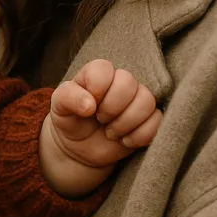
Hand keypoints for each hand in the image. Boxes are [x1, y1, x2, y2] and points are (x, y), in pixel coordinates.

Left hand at [41, 59, 162, 196]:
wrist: (80, 148)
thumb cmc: (70, 121)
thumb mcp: (59, 108)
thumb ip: (68, 98)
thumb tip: (89, 105)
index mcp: (97, 74)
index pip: (104, 69)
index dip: (96, 89)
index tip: (87, 107)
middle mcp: (121, 82)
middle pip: (129, 82)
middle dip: (111, 107)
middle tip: (99, 119)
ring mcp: (138, 100)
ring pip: (147, 101)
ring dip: (125, 123)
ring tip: (110, 132)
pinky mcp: (150, 119)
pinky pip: (158, 122)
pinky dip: (139, 136)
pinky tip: (124, 140)